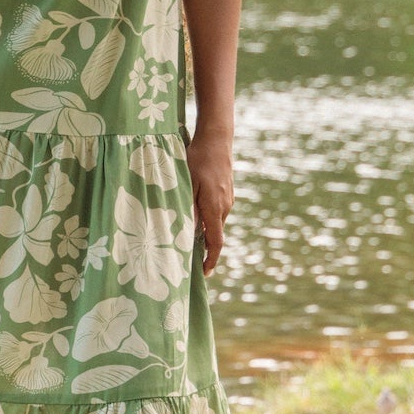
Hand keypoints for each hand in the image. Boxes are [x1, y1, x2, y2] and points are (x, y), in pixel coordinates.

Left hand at [186, 126, 233, 275]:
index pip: (216, 242)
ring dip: (204, 231)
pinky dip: (207, 219)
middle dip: (203, 248)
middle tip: (186, 257)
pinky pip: (217, 212)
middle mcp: (224, 207)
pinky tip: (194, 213)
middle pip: (215, 235)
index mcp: (214, 207)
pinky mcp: (227, 192)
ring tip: (185, 236)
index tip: (204, 274)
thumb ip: (188, 207)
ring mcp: (227, 199)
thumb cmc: (198, 159)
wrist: (217, 139)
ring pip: (215, 222)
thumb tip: (187, 231)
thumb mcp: (187, 182)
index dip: (211, 260)